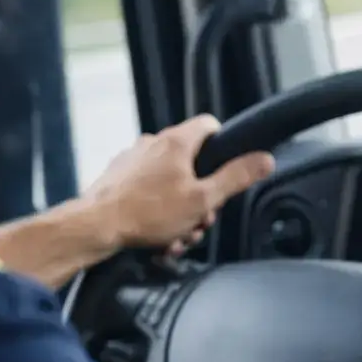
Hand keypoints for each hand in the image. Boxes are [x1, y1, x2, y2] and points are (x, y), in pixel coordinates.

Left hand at [86, 114, 275, 254]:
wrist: (96, 226)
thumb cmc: (147, 213)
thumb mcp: (203, 199)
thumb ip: (236, 177)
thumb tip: (265, 159)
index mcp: (177, 142)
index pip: (210, 125)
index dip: (224, 145)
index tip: (226, 168)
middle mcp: (153, 144)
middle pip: (192, 162)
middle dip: (200, 195)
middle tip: (200, 219)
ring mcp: (133, 160)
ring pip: (170, 182)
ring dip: (180, 211)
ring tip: (176, 236)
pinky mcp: (118, 178)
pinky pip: (147, 192)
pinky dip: (157, 212)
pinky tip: (157, 236)